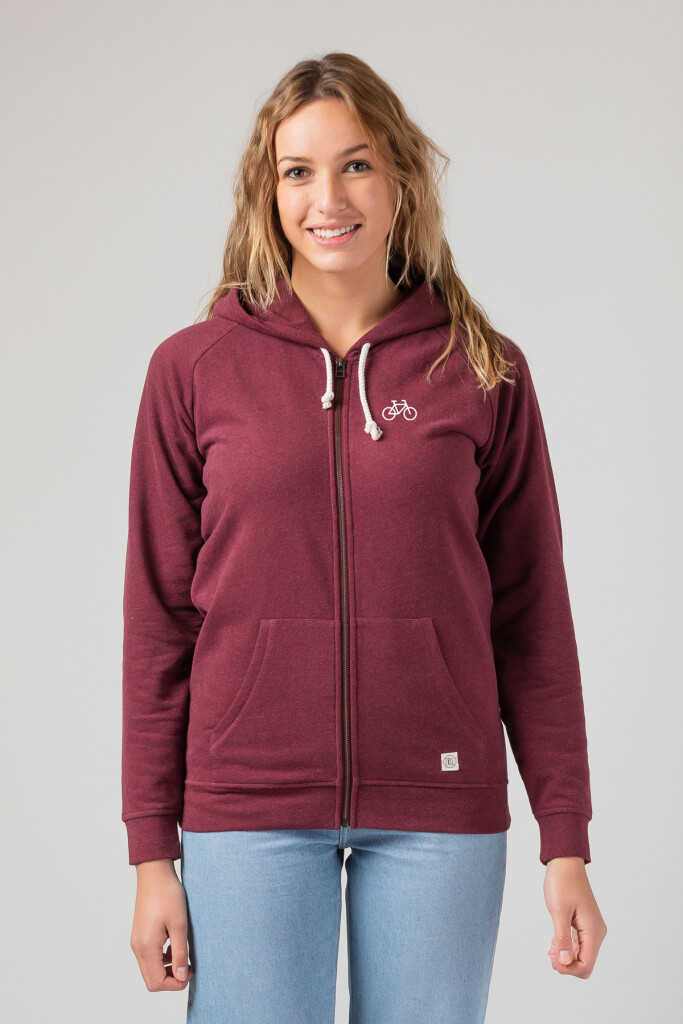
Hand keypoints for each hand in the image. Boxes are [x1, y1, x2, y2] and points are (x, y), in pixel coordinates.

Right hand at [130, 858, 194, 990]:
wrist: (154, 873)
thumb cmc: (168, 894)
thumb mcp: (179, 924)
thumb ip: (180, 953)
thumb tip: (181, 977)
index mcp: (146, 946)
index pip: (157, 982)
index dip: (175, 984)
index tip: (190, 971)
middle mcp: (137, 947)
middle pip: (151, 980)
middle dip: (170, 980)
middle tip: (188, 966)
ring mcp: (136, 941)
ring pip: (150, 970)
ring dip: (167, 969)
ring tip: (183, 954)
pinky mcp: (139, 935)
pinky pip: (149, 957)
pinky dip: (162, 959)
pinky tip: (174, 945)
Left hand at [543, 856, 606, 978]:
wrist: (565, 863)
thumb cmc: (562, 883)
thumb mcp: (558, 911)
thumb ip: (562, 939)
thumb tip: (565, 963)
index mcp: (593, 931)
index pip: (586, 965)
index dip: (568, 969)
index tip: (552, 958)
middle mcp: (597, 932)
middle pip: (586, 964)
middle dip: (568, 965)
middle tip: (551, 952)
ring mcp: (592, 929)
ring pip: (582, 956)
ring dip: (567, 957)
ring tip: (551, 946)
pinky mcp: (585, 924)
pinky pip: (580, 946)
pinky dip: (568, 948)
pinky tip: (555, 941)